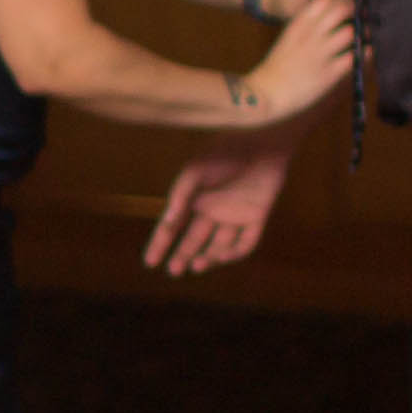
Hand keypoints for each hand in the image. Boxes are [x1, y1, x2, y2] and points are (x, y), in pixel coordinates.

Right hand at [146, 133, 297, 275]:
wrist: (261, 141)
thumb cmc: (224, 152)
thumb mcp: (196, 172)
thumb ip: (181, 195)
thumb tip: (168, 222)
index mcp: (194, 198)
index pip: (173, 227)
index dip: (160, 245)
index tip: (150, 263)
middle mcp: (212, 210)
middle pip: (194, 240)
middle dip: (183, 256)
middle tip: (174, 271)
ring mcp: (234, 215)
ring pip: (219, 245)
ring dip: (208, 257)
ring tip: (197, 264)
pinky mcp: (257, 217)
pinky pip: (245, 242)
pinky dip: (234, 252)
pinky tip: (222, 257)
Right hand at [244, 0, 358, 122]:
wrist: (265, 94)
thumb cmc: (277, 66)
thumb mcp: (289, 37)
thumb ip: (307, 26)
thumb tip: (333, 17)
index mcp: (299, 24)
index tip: (348, 1)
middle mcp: (310, 35)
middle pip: (341, 10)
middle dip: (355, 11)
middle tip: (360, 17)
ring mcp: (320, 54)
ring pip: (350, 32)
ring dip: (361, 33)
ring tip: (363, 36)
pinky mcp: (328, 74)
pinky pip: (353, 58)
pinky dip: (362, 54)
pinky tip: (363, 53)